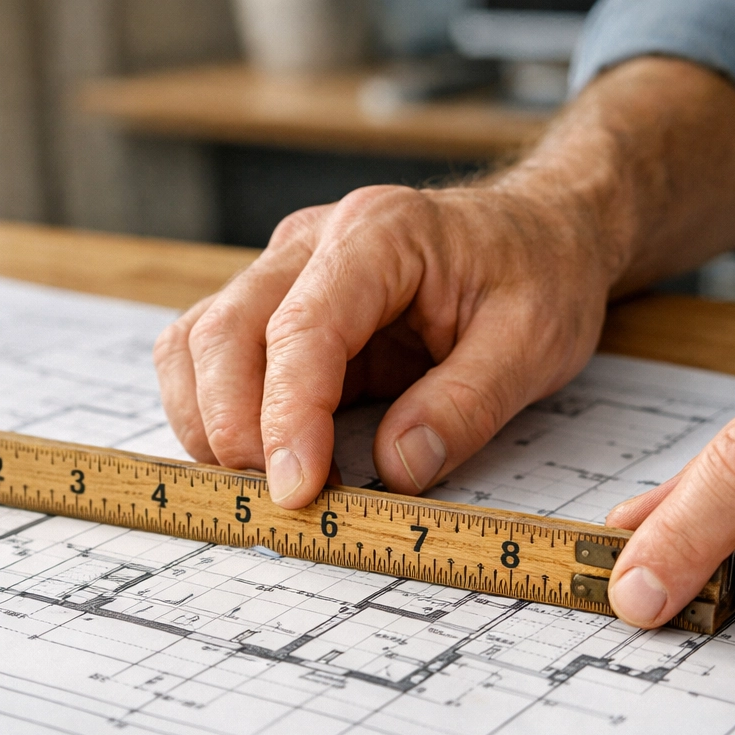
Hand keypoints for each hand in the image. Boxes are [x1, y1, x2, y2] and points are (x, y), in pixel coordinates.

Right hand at [154, 184, 616, 505]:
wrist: (537, 233)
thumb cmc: (537, 275)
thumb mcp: (535, 341)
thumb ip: (467, 404)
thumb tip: (398, 470)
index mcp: (381, 234)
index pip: (304, 327)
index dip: (290, 416)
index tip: (298, 489)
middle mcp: (313, 241)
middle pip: (225, 330)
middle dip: (233, 427)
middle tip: (279, 501)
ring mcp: (283, 270)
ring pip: (197, 341)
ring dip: (208, 422)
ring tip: (262, 486)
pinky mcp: (275, 306)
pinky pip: (209, 354)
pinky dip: (211, 411)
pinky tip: (254, 458)